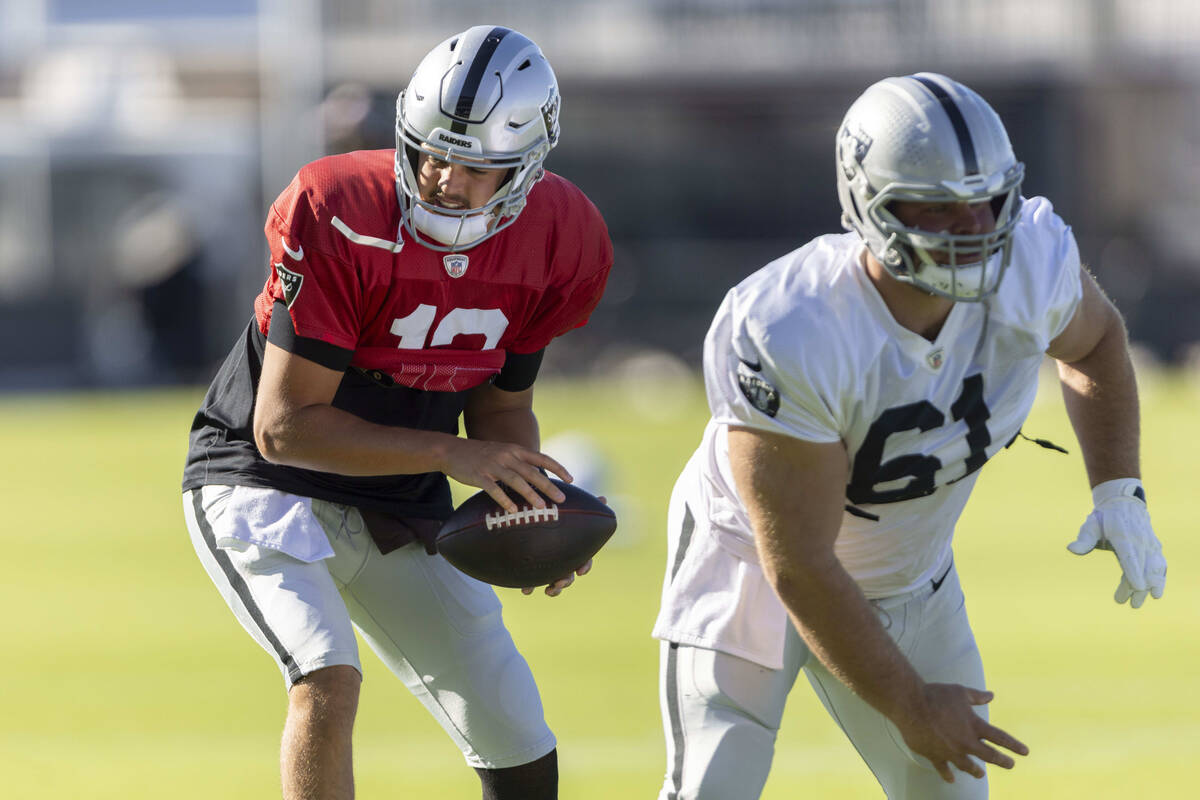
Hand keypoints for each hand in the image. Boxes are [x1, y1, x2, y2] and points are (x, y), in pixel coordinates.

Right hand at [441, 438, 570, 512]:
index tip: (570, 479)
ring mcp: (493, 465)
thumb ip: (518, 462)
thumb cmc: (480, 454)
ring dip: (530, 494)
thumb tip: (537, 477)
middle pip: (532, 472)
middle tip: (562, 499)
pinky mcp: (479, 475)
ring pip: (516, 481)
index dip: (557, 468)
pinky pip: (494, 489)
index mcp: (515, 449)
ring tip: (542, 507)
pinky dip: (504, 500)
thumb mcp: (503, 452)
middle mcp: (507, 455)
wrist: (451, 450)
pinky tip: (513, 510)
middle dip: (548, 486)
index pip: (542, 458)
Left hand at [520, 495, 603, 597]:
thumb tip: (604, 498)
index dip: (584, 566)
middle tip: (559, 582)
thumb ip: (585, 505)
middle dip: (566, 581)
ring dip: (554, 589)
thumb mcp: (568, 507)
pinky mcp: (533, 567)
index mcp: (573, 549)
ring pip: (555, 583)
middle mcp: (563, 560)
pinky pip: (533, 582)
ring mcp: (549, 565)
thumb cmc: (556, 511)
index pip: (584, 560)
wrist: (532, 516)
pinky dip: (530, 587)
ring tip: (548, 590)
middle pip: (569, 575)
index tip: (580, 571)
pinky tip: (526, 591)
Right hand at [897, 683, 1028, 782]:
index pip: (1000, 738)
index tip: (1024, 752)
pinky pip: (943, 768)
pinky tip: (950, 779)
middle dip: (1002, 762)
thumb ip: (976, 696)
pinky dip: (947, 774)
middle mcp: (966, 742)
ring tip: (980, 774)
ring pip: (968, 766)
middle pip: (989, 756)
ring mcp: (951, 751)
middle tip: (1010, 765)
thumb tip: (991, 695)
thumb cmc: (937, 696)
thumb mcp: (960, 692)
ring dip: (975, 771)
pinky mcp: (935, 755)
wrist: (912, 705)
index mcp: (975, 726)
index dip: (1013, 745)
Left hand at [1068, 478, 1165, 607]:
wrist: (1124, 503)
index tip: (1138, 587)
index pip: (1130, 557)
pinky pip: (1160, 564)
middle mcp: (1139, 540)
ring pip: (1155, 567)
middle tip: (1133, 605)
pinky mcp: (1155, 547)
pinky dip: (1161, 578)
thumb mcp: (1091, 525)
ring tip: (1143, 602)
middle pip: (1143, 567)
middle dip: (1140, 587)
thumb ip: (1084, 539)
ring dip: (1153, 585)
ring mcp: (1149, 543)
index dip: (1135, 572)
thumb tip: (1071, 549)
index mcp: (1123, 536)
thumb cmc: (1104, 517)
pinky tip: (1157, 592)